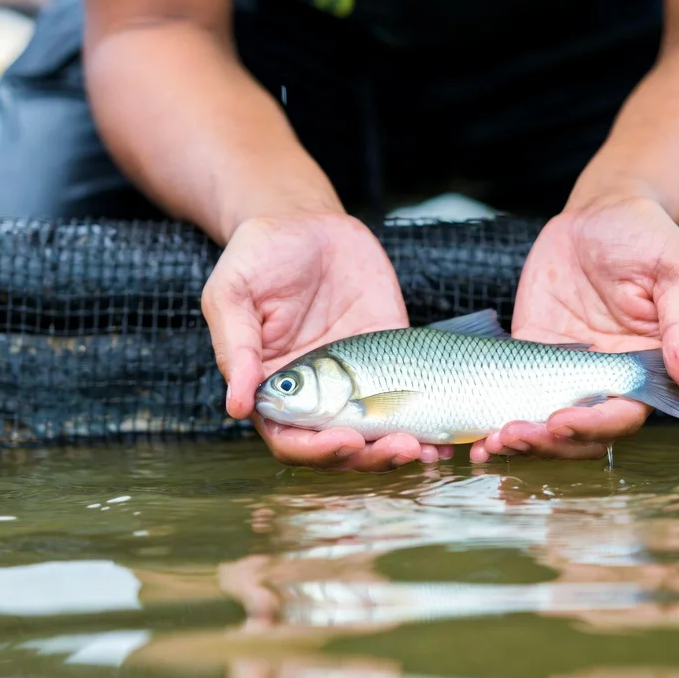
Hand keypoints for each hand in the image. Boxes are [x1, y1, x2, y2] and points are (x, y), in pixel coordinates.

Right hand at [202, 211, 453, 470]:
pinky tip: (446, 436)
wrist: (305, 220)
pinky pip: (411, 396)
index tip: (345, 442)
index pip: (291, 440)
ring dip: (400, 449)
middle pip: (341, 447)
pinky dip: (427, 423)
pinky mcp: (390, 356)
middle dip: (370, 456)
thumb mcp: (232, 293)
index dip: (316, 450)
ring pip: (378, 432)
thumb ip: (235, 347)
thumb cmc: (258, 256)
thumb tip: (236, 406)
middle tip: (399, 447)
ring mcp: (356, 379)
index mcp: (273, 387)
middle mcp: (315, 393)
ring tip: (425, 450)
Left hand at [470, 195, 678, 461]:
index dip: (592, 426)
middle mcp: (602, 378)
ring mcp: (562, 369)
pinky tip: (472, 435)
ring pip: (541, 421)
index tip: (562, 420)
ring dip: (518, 439)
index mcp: (644, 369)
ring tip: (490, 442)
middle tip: (513, 435)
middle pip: (578, 433)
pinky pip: (510, 390)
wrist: (605, 210)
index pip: (621, 415)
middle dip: (546, 442)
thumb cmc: (650, 238)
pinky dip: (492, 416)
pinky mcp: (529, 352)